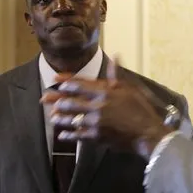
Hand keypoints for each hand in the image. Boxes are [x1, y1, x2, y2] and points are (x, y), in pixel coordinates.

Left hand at [40, 59, 172, 156]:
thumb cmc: (141, 110)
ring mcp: (95, 122)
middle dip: (56, 100)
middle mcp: (97, 106)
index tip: (55, 80)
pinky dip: (68, 135)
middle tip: (45, 99)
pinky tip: (62, 134)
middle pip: (70, 101)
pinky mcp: (96, 137)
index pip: (80, 84)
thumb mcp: (131, 88)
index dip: (65, 81)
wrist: (147, 133)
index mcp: (105, 92)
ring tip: (52, 116)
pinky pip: (77, 135)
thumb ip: (118, 74)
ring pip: (71, 118)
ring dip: (59, 117)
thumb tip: (116, 56)